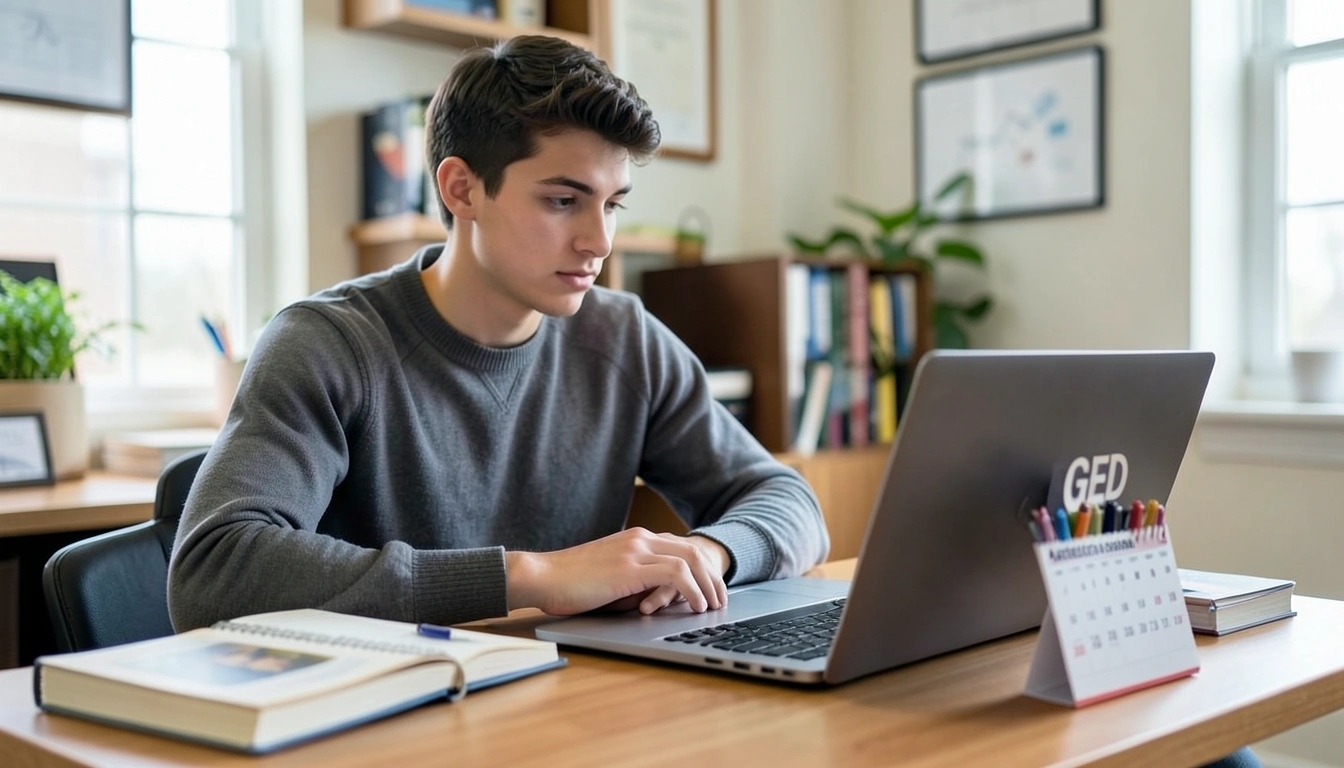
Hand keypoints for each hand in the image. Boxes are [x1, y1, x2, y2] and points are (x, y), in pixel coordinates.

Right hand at [506, 528, 729, 615]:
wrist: (542, 576)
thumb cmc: (568, 582)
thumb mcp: (609, 577)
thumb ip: (634, 580)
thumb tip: (655, 599)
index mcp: (635, 539)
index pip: (681, 546)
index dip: (702, 567)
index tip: (712, 587)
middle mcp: (639, 539)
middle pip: (692, 550)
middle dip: (712, 575)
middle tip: (721, 598)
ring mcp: (636, 550)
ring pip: (690, 559)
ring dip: (708, 584)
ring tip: (713, 605)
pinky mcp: (631, 567)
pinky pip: (675, 573)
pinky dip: (692, 589)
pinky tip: (696, 604)